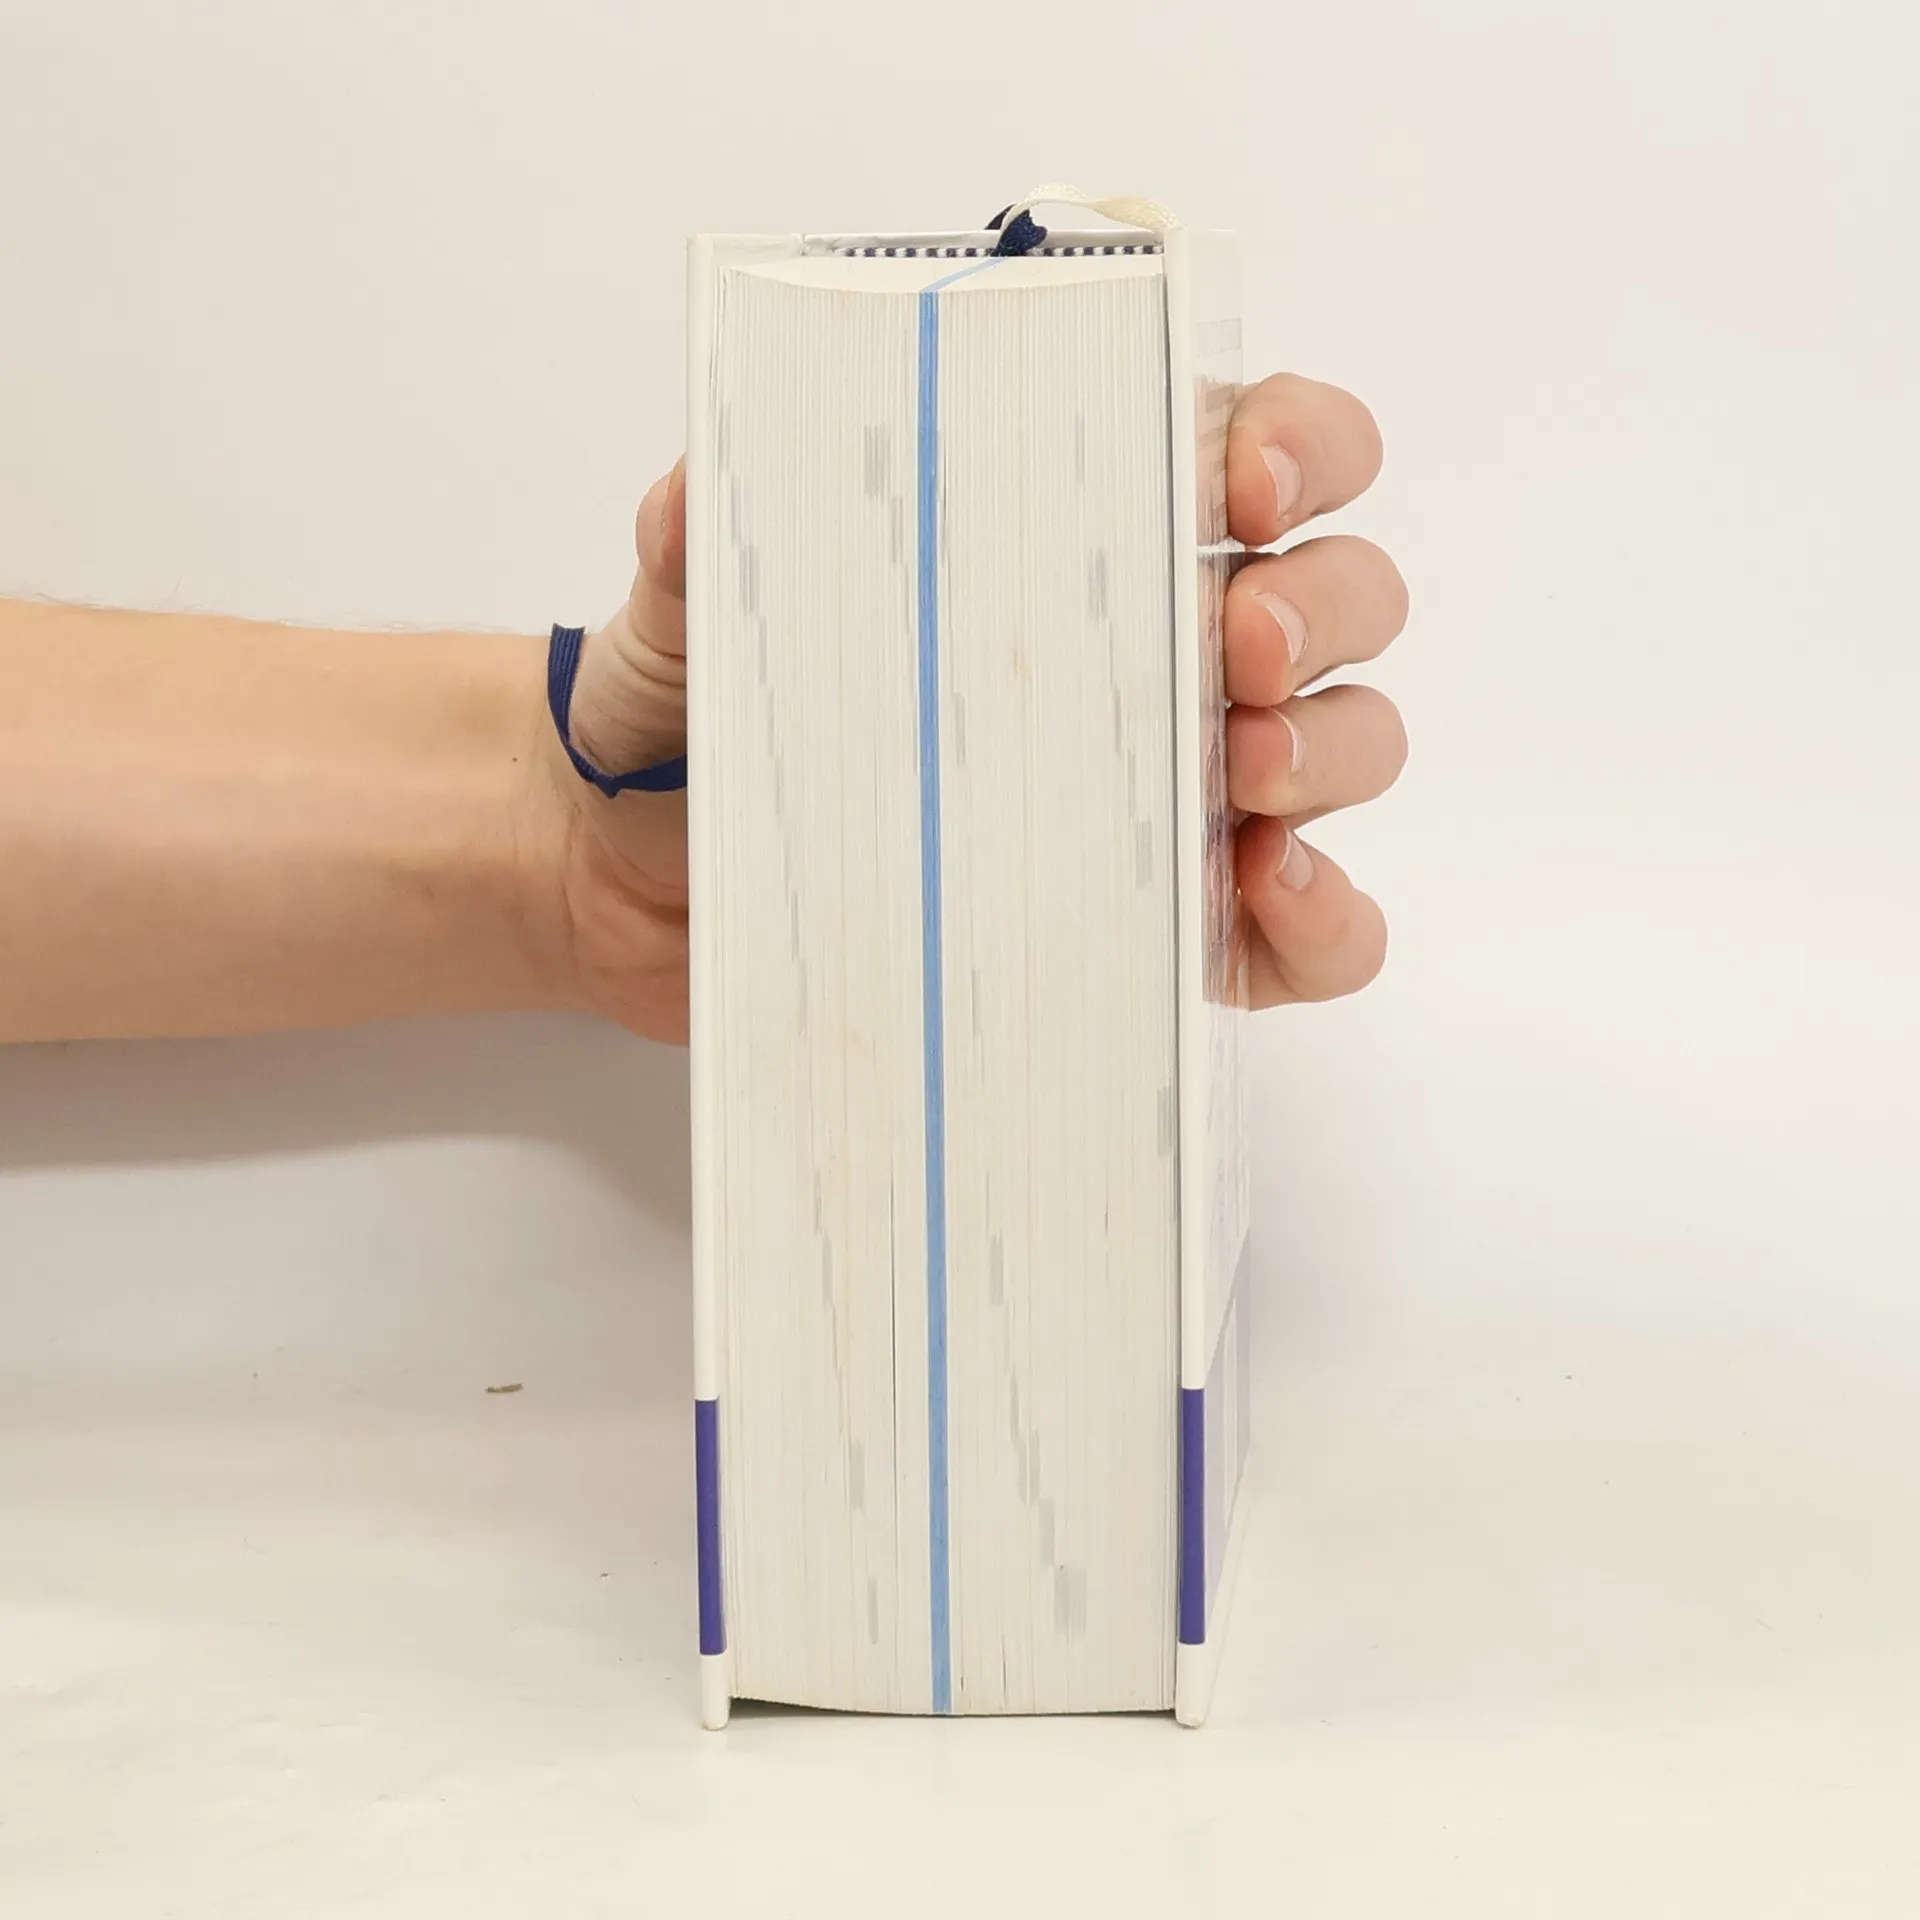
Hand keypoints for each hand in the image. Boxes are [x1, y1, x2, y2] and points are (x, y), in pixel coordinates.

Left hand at [541, 373, 1405, 1039]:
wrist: (645, 907)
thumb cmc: (701, 732)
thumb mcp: (687, 627)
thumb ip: (695, 553)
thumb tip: (702, 495)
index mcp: (1076, 545)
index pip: (1252, 451)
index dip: (1295, 442)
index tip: (1243, 479)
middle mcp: (1156, 663)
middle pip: (1337, 595)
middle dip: (1321, 602)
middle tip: (1236, 644)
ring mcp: (1175, 804)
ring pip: (1349, 745)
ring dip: (1335, 745)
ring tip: (1246, 770)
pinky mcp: (1170, 938)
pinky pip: (1311, 937)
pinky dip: (1330, 920)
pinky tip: (1272, 894)